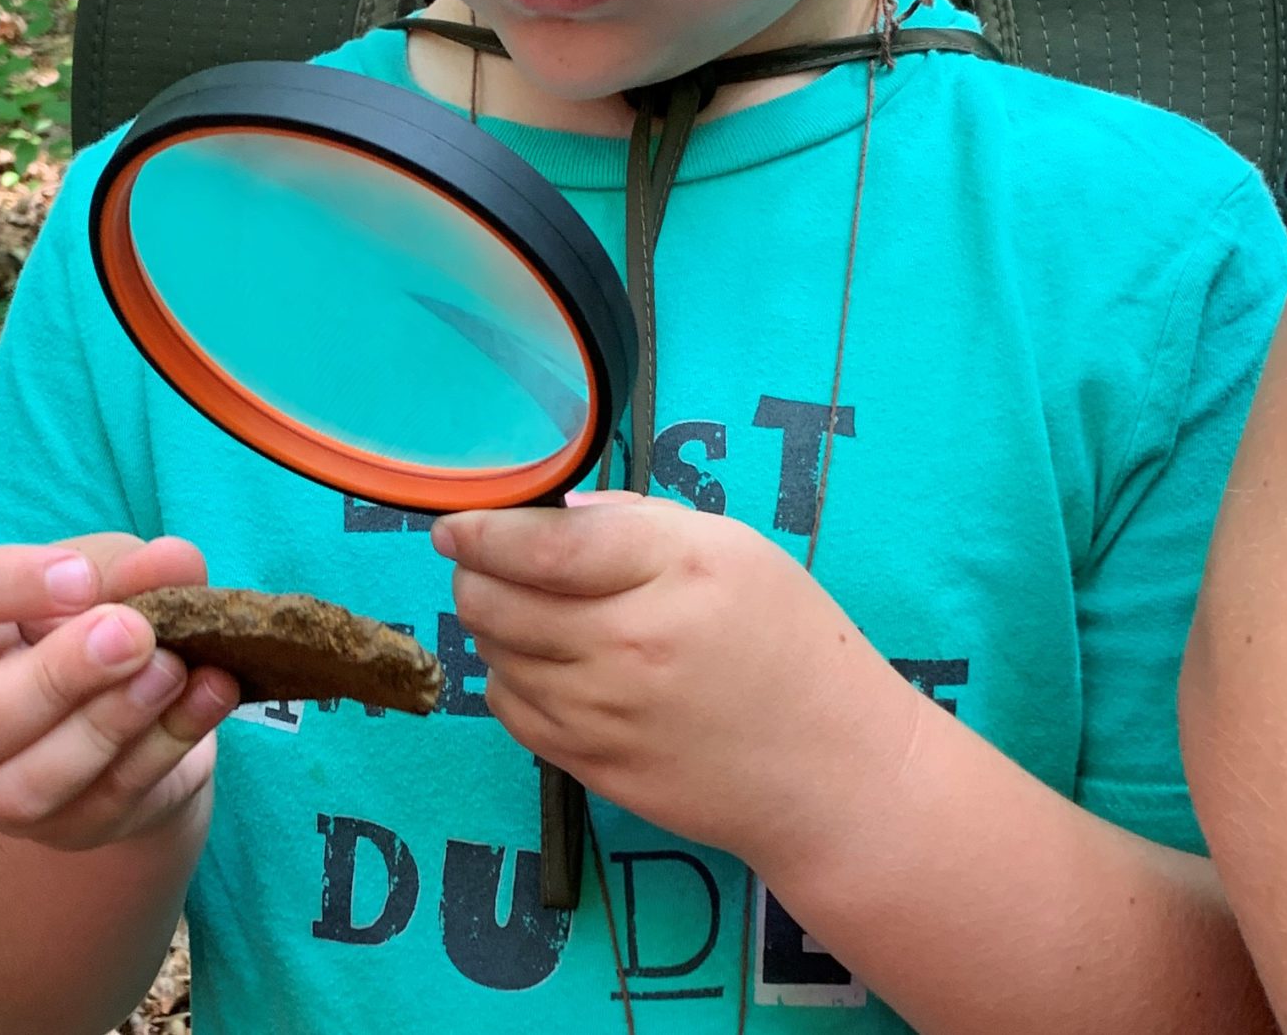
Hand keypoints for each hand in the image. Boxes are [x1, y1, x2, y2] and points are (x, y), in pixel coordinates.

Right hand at [0, 532, 238, 851]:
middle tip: (133, 633)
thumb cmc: (85, 619)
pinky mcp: (67, 830)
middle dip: (57, 678)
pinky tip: (210, 693)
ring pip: (30, 786)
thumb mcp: (100, 574)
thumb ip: (130, 567)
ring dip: (111, 724)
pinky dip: (169, 744)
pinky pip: (110, 800)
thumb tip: (177, 564)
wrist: (117, 706)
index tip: (77, 572)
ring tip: (173, 668)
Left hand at [433, 493, 922, 869]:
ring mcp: (606, 716)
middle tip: (482, 561)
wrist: (832, 773)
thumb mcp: (734, 549)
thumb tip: (555, 512)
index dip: (481, 530)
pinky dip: (509, 679)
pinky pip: (512, 712)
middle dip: (473, 573)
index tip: (454, 523)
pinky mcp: (594, 769)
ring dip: (490, 625)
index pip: (539, 545)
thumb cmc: (790, 643)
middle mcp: (628, 644)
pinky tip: (543, 664)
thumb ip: (638, 521)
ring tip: (522, 609)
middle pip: (497, 601)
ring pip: (495, 655)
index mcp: (671, 572)